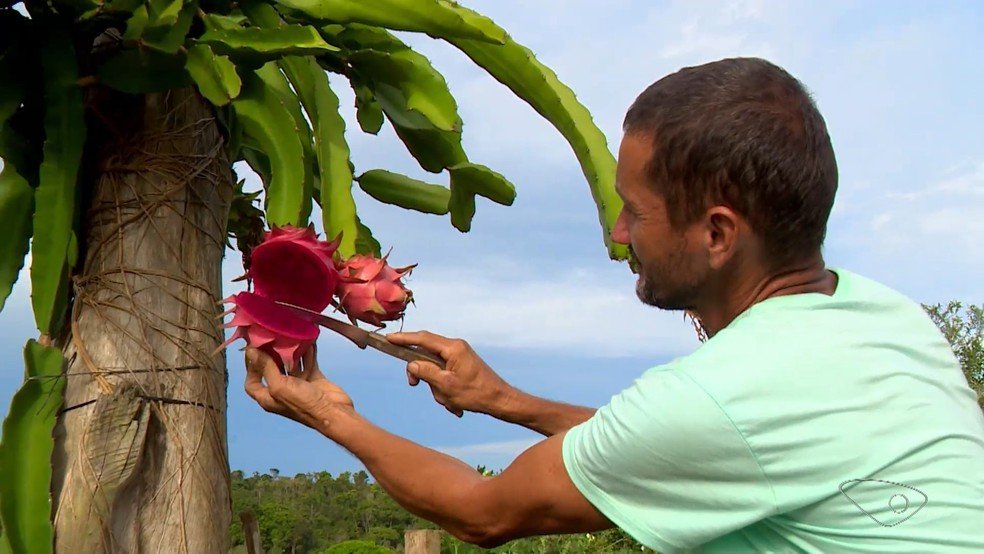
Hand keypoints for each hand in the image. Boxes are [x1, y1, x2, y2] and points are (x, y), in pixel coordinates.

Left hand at [244, 345, 353, 432]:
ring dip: (290, 351)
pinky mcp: (313, 379)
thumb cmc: (303, 403)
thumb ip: (266, 367)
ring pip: (290, 364)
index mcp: (268, 397)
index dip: (250, 368)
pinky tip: (307, 339)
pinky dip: (307, 352)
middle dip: (270, 354)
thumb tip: (251, 351)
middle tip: (270, 337)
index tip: (253, 350)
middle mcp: (281, 391)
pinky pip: (307, 362)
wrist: (333, 412)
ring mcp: (298, 385)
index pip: (252, 382)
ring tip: (288, 334)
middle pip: (271, 370)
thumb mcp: (279, 386)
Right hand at [387, 331, 514, 418]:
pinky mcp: (462, 366)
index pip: (422, 339)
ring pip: (434, 369)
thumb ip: (426, 372)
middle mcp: (456, 347)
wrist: (500, 401)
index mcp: (453, 348)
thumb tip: (411, 364)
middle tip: (413, 384)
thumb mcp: (446, 386)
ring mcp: (460, 356)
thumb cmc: (476, 394)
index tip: (388, 339)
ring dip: (437, 388)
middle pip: (426, 355)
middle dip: (421, 374)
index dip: (403, 338)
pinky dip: (445, 390)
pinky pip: (444, 376)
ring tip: (450, 402)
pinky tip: (455, 405)